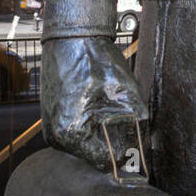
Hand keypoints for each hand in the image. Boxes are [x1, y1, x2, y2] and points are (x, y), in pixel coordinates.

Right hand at [41, 36, 147, 172]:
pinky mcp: (52, 119)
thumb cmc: (94, 58)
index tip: (136, 141)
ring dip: (101, 131)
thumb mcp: (124, 91)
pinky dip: (90, 123)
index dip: (125, 152)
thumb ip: (135, 123)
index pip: (104, 160)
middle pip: (94, 154)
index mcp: (70, 134)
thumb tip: (143, 147)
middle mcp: (55, 137)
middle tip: (124, 116)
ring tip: (108, 105)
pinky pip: (76, 133)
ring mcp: (51, 128)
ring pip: (86, 144)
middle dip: (113, 139)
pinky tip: (97, 103)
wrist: (71, 35)